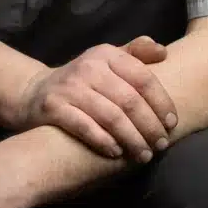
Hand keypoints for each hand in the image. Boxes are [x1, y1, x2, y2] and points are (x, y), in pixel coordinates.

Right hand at [15, 35, 177, 161]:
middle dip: (150, 126)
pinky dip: (104, 142)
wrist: (34, 93)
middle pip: (130, 100)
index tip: (172, 123)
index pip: (143, 77)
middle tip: (161, 145)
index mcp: (107, 54)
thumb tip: (163, 52)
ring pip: (111, 116)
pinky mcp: (54, 107)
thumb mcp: (107, 60)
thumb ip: (135, 53)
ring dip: (132, 139)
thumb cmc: (83, 81)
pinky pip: (85, 127)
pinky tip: (117, 153)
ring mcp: (70, 87)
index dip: (161, 102)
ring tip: (144, 155)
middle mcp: (89, 67)